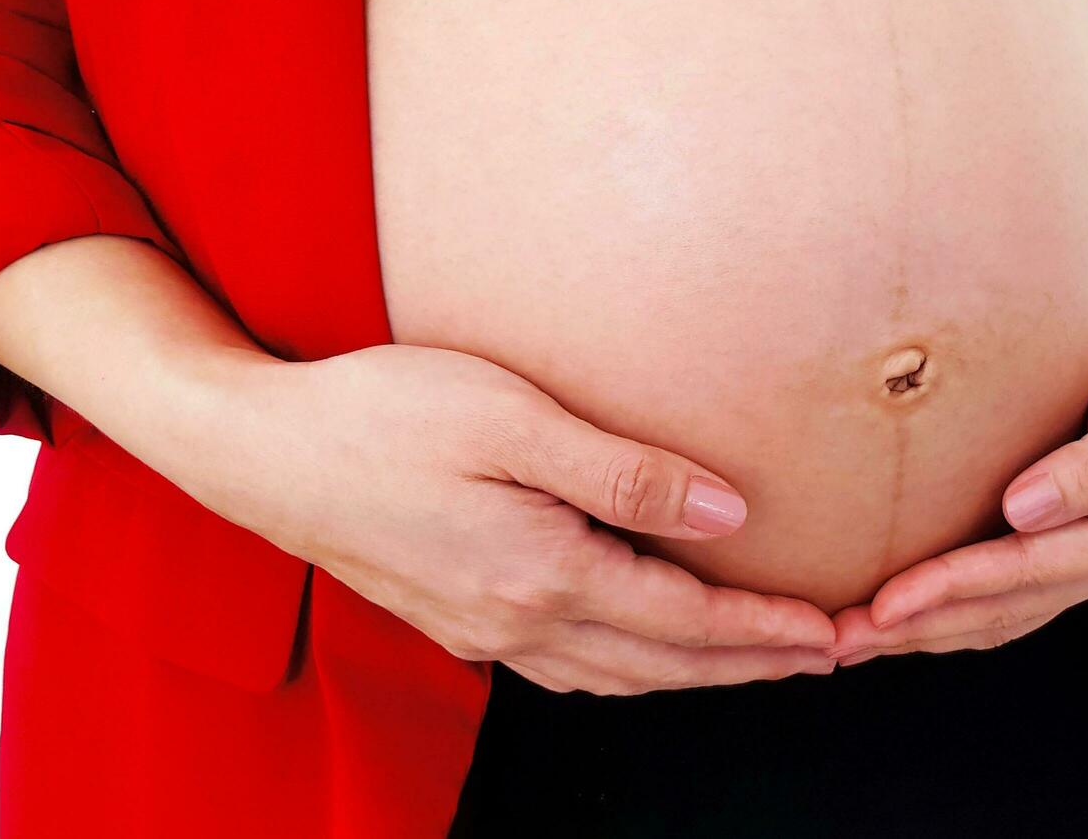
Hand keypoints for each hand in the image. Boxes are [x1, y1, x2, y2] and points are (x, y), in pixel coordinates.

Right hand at [170, 343, 837, 694]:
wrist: (252, 448)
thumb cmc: (379, 412)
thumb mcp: (514, 417)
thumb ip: (626, 473)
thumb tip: (728, 516)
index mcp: (539, 575)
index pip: (685, 623)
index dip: (766, 631)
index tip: (835, 632)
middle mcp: (513, 622)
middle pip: (661, 665)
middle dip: (750, 665)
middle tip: (826, 656)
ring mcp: (478, 630)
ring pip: (615, 675)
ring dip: (694, 674)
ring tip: (759, 658)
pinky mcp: (453, 617)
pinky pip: (566, 665)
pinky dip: (628, 667)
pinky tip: (648, 649)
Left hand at [828, 259, 1087, 663]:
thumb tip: (1024, 511)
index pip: (1033, 571)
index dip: (956, 587)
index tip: (887, 602)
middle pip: (1008, 610)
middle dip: (923, 628)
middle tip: (843, 640)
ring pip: (1002, 614)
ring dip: (928, 630)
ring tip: (854, 640)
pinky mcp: (1075, 545)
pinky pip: (1006, 591)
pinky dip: (952, 606)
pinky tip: (903, 613)